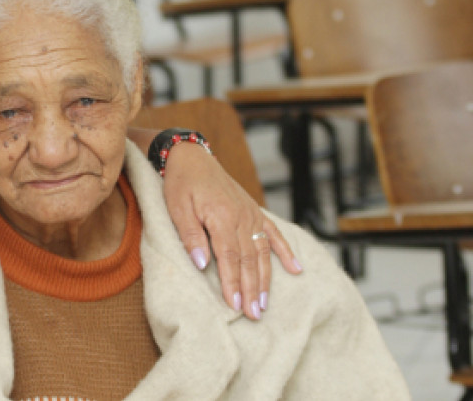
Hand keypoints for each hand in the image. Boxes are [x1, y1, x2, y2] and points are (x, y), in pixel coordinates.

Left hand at [162, 143, 302, 319]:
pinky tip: (295, 269)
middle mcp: (242, 217)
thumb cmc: (181, 184)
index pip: (230, 258)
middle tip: (254, 315)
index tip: (235, 306)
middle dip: (251, 289)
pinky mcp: (254, 211)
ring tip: (265, 303)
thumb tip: (202, 264)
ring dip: (265, 279)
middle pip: (249, 260)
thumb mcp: (177, 208)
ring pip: (262, 252)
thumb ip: (191, 236)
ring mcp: (251, 214)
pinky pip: (273, 234)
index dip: (233, 283)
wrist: (191, 157)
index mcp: (222, 217)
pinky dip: (285, 252)